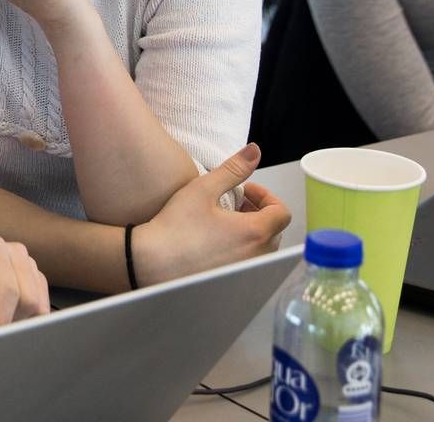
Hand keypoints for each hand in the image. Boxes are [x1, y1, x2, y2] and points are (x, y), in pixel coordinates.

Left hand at [0, 233, 48, 333]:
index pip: (8, 288)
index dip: (1, 317)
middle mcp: (12, 250)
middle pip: (28, 297)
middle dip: (11, 318)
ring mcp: (26, 263)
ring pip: (38, 303)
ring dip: (19, 319)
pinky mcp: (35, 279)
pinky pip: (43, 305)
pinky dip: (27, 319)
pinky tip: (7, 317)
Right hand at [130, 144, 291, 286]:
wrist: (151, 262)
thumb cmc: (175, 227)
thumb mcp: (203, 189)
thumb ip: (233, 169)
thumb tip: (255, 151)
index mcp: (254, 232)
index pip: (282, 213)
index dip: (266, 197)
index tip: (245, 191)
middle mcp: (256, 256)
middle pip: (275, 230)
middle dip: (260, 212)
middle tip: (235, 203)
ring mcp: (245, 272)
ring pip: (263, 248)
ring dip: (252, 231)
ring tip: (226, 222)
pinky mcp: (232, 282)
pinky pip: (249, 263)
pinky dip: (242, 250)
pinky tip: (217, 242)